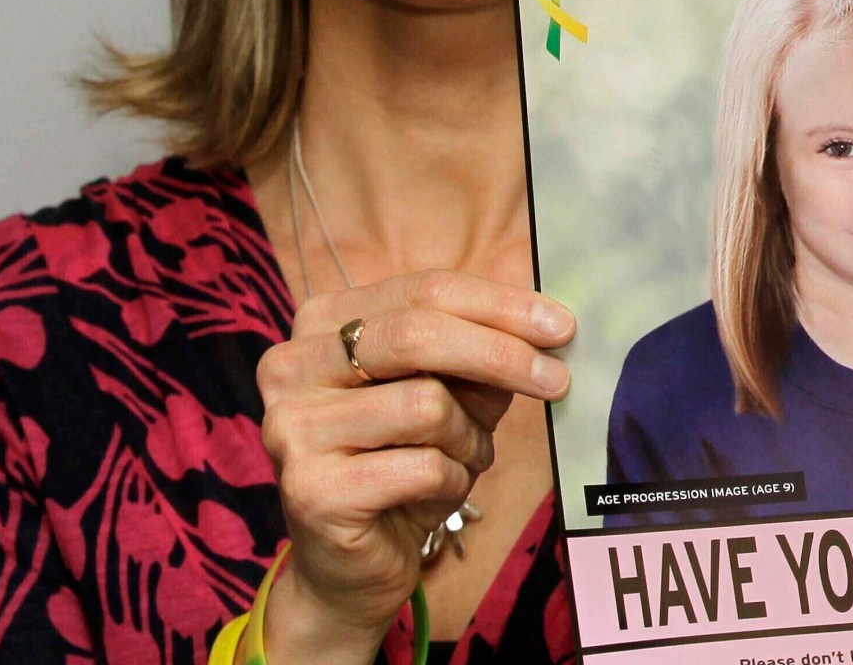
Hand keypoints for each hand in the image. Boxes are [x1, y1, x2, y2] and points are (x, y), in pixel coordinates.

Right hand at [253, 270, 573, 662]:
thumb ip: (482, 357)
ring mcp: (292, 426)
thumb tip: (546, 327)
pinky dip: (453, 480)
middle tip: (557, 380)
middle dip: (501, 355)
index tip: (561, 325)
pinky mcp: (309, 488)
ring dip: (470, 437)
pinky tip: (439, 492)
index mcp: (323, 322)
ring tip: (465, 458)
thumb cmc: (403, 463)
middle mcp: (291, 364)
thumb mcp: (449, 395)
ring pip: (425, 404)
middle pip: (418, 334)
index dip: (500, 305)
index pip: (424, 289)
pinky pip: (421, 466)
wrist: (351, 564)